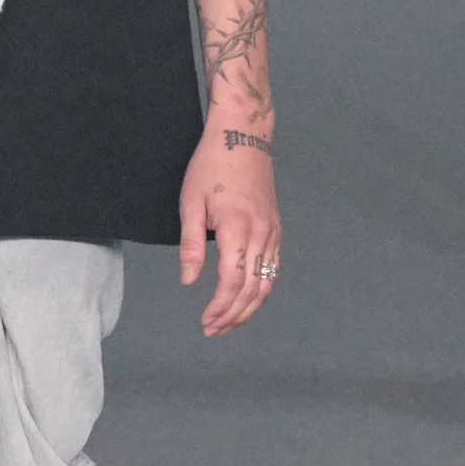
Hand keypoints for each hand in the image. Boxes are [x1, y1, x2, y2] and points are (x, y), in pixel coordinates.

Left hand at [178, 119, 280, 336]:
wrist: (243, 135)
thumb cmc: (211, 166)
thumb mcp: (190, 203)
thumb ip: (191, 245)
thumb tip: (188, 281)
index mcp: (237, 228)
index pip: (232, 282)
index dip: (220, 307)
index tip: (205, 321)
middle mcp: (261, 234)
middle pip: (253, 289)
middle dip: (233, 315)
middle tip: (213, 330)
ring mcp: (272, 231)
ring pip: (267, 282)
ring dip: (248, 307)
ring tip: (228, 322)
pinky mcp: (275, 227)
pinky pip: (273, 267)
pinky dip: (260, 289)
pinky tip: (245, 298)